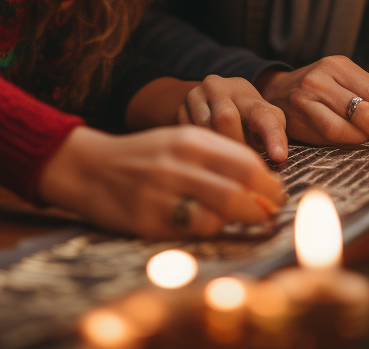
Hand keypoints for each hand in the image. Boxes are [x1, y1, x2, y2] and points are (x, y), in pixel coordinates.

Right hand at [38, 125, 286, 239]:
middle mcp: (178, 163)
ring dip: (241, 220)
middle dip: (264, 205)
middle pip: (239, 189)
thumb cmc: (145, 155)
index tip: (278, 192)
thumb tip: (260, 179)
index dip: (268, 181)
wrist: (91, 168)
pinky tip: (212, 224)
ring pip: (221, 212)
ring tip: (248, 220)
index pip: (244, 161)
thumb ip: (216, 155)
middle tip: (271, 212)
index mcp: (189, 139)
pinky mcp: (149, 220)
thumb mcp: (179, 140)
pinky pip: (194, 229)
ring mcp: (162, 193)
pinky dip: (211, 228)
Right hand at [177, 75, 288, 161]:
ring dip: (216, 149)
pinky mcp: (179, 109)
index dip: (272, 136)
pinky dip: (200, 148)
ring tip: (226, 158)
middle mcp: (217, 86)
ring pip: (204, 128)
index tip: (280, 157)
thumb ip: (275, 135)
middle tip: (243, 164)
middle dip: (236, 145)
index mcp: (244, 91)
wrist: (212, 105)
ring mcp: (195, 95)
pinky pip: (188, 134)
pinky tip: (208, 152)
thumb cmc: (246, 119)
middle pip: (225, 118)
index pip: (261, 113)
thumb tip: (279, 159)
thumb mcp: (265, 121)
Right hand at [255, 56, 368, 145]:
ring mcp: (308, 96)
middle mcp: (323, 77)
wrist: (277, 92)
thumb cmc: (321, 92)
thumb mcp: (348, 86)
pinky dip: (351, 142)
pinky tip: (356, 141)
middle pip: (367, 108)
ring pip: (350, 125)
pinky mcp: (301, 115)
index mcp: (339, 65)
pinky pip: (333, 134)